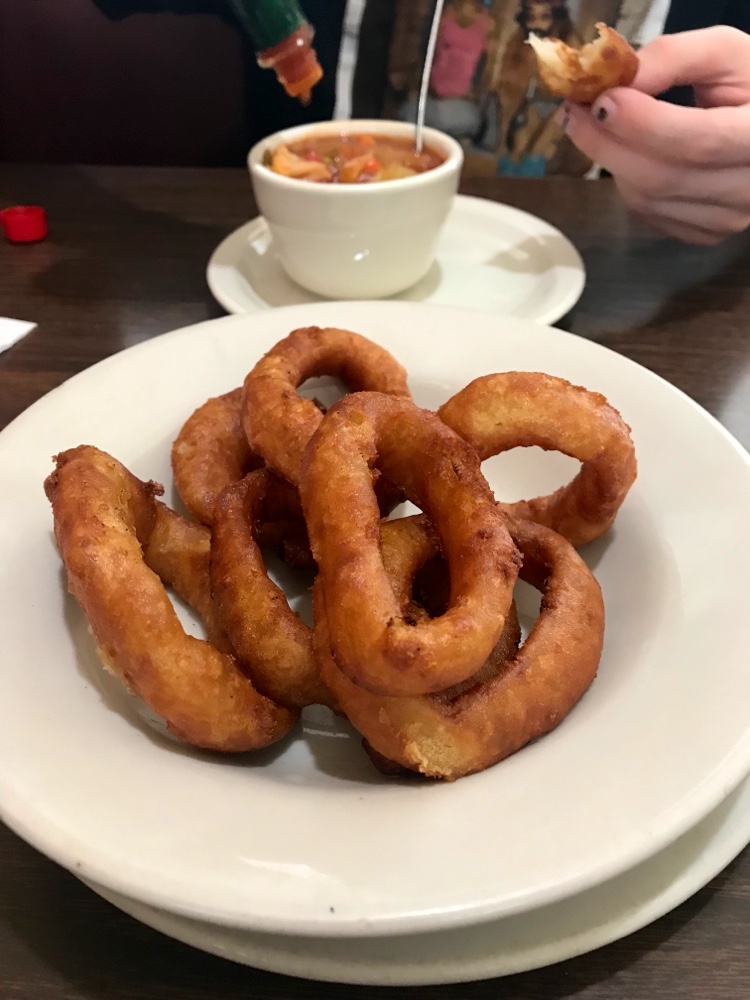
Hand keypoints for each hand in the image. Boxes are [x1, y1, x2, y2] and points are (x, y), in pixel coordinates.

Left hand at [561, 27, 749, 244]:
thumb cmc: (748, 87)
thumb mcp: (725, 54)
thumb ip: (673, 57)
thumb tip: (617, 82)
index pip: (697, 142)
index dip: (642, 125)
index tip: (601, 101)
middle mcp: (749, 190)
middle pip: (661, 178)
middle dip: (607, 144)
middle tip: (574, 112)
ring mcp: (725, 219)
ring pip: (647, 200)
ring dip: (612, 162)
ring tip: (597, 127)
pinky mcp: (703, 233)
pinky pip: (647, 213)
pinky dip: (627, 182)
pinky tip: (628, 154)